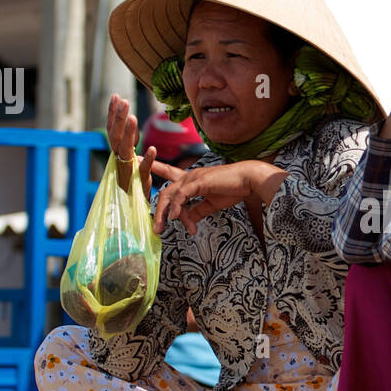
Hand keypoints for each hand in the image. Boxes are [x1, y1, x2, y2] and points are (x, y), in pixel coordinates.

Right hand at [107, 94, 175, 193]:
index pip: (113, 131)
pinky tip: (152, 149)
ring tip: (133, 117)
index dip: (113, 114)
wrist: (134, 211)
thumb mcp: (131, 158)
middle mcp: (119, 161)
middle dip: (118, 118)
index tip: (116, 96)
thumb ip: (129, 142)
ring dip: (129, 134)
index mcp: (118, 154)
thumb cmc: (134, 183)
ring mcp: (128, 172)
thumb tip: (129, 120)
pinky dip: (147, 160)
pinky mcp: (139, 184)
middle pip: (115, 137)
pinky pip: (143, 171)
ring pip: (125, 151)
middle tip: (123, 100)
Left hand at [151, 159, 286, 234]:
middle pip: (166, 192)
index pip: (169, 173)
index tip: (140, 162)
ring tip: (160, 228)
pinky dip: (176, 207)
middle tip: (155, 229)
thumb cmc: (234, 190)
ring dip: (164, 213)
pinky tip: (173, 218)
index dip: (156, 168)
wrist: (249, 181)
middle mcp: (189, 176)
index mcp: (192, 180)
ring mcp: (193, 177)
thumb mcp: (211, 204)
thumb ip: (197, 211)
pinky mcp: (199, 181)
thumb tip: (186, 222)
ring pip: (170, 195)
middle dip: (158, 210)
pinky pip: (181, 196)